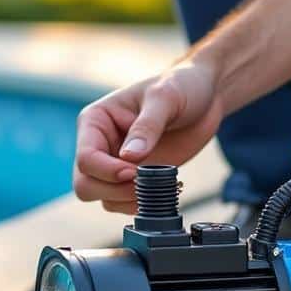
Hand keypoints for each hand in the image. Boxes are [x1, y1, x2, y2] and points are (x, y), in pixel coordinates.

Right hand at [72, 61, 223, 213]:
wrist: (205, 96)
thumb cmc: (181, 86)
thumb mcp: (166, 97)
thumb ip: (147, 126)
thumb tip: (129, 157)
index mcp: (96, 121)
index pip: (86, 158)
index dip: (107, 172)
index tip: (135, 172)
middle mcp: (100, 144)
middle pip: (85, 184)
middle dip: (115, 190)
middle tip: (147, 183)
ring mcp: (115, 163)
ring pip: (103, 198)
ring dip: (129, 200)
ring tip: (161, 185)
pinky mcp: (134, 178)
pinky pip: (124, 203)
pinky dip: (142, 204)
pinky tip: (166, 189)